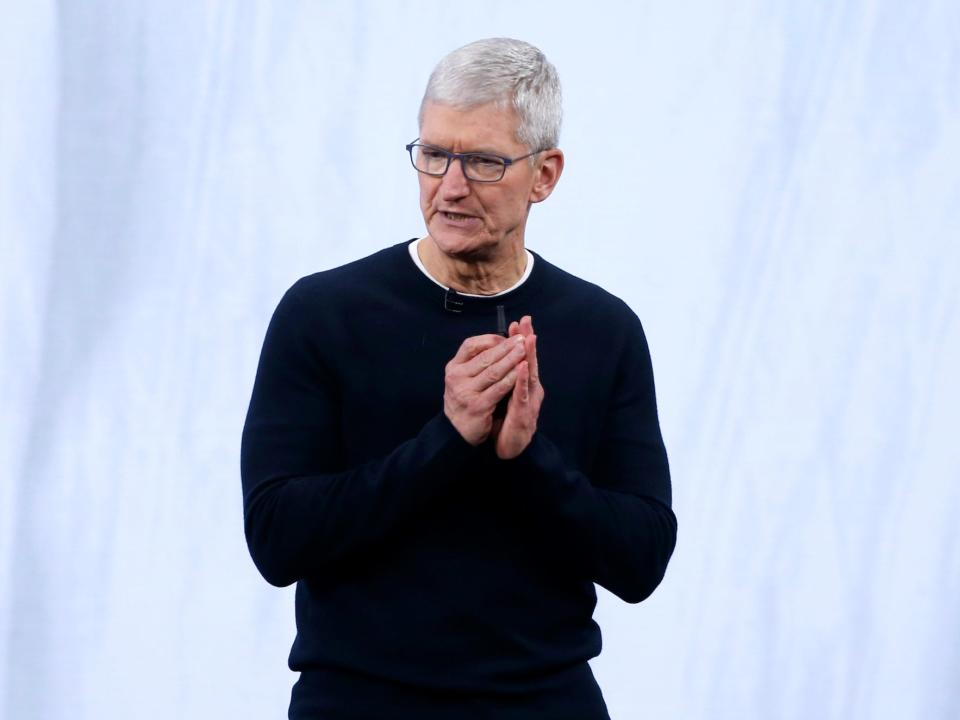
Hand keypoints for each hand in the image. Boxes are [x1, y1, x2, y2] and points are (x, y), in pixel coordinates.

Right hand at [444, 332, 527, 445]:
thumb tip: (499, 342)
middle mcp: (456, 377)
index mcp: (453, 367)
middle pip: (485, 357)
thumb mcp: (463, 378)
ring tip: (525, 351)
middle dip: (506, 347)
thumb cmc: (465, 400)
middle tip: (522, 339)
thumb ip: (476, 362)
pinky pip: (499, 388)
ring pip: (494, 371)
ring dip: (511, 360)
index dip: (490, 339)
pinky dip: (512, 378)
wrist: (456, 431)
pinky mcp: (478, 405)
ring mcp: (466, 392)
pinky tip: (522, 372)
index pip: (470, 345)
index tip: (507, 337)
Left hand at [491, 315, 543, 458]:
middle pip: (530, 361)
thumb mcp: (507, 397)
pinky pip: (523, 395)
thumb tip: (502, 361)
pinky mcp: (524, 414)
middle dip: (527, 340)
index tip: (518, 322)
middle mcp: (530, 390)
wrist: (513, 449)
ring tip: (529, 337)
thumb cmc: (509, 422)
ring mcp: (529, 401)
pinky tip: (522, 367)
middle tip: (526, 320)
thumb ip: (507, 380)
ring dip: (530, 355)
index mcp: (525, 384)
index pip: (523, 358)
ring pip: (530, 374)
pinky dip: (522, 380)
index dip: (522, 340)